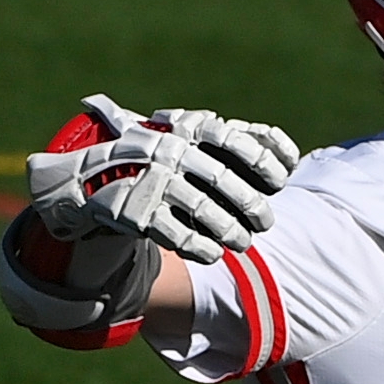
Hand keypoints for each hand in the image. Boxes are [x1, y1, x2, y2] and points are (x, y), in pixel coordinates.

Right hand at [25, 96, 299, 260]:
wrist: (90, 181)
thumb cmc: (161, 163)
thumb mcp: (192, 142)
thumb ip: (234, 146)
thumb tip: (293, 161)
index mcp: (187, 128)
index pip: (234, 138)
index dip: (263, 160)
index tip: (281, 180)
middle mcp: (170, 149)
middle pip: (221, 179)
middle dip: (251, 204)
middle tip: (266, 222)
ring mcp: (150, 178)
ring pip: (202, 209)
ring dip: (229, 230)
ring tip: (243, 244)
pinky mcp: (134, 210)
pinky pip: (175, 233)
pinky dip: (199, 247)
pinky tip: (212, 254)